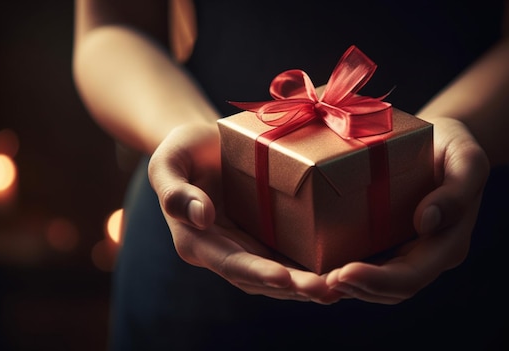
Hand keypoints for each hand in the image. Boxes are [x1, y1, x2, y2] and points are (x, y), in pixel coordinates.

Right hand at [148, 121, 330, 301]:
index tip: (283, 278)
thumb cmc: (184, 149)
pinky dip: (311, 267)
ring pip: (279, 276)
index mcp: (197, 241)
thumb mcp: (169, 161)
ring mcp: (248, 246)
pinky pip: (289, 257)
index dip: (256, 272)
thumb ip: (175, 190)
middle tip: (325, 291)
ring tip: (339, 287)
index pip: (229, 263)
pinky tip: (338, 270)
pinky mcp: (267, 237)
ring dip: (307, 285)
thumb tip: (201, 217)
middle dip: (292, 288)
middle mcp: (224, 251)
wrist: (206, 144)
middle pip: (259, 278)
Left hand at [324, 117, 489, 303]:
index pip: (412, 276)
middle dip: (357, 288)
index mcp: (448, 244)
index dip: (379, 280)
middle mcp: (427, 255)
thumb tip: (426, 221)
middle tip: (320, 283)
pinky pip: (368, 266)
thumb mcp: (466, 159)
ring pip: (378, 287)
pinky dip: (346, 274)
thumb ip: (457, 191)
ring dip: (347, 289)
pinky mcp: (389, 242)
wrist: (442, 141)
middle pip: (392, 289)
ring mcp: (407, 252)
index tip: (346, 271)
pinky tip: (320, 269)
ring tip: (316, 283)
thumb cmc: (454, 147)